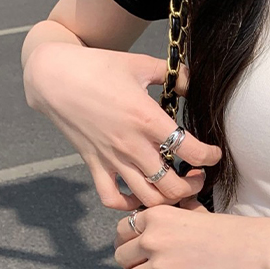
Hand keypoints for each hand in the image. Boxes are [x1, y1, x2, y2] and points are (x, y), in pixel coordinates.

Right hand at [24, 42, 221, 209]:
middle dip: (193, 186)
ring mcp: (111, 158)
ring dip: (167, 199)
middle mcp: (131, 144)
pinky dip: (129, 204)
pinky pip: (111, 198)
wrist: (54, 77)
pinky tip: (141, 195)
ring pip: (146, 197)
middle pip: (171, 185)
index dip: (210, 156)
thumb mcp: (142, 63)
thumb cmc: (99, 67)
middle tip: (198, 175)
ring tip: (176, 187)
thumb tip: (194, 83)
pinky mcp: (93, 164)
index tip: (215, 154)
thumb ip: (175, 75)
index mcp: (147, 119)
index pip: (190, 150)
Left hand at [114, 198, 268, 268]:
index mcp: (158, 216)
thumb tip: (157, 220)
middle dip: (135, 262)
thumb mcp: (197, 212)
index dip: (132, 240)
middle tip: (153, 266)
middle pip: (121, 257)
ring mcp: (162, 267)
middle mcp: (154, 239)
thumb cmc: (230, 230)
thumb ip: (172, 215)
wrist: (253, 248)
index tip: (143, 248)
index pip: (122, 230)